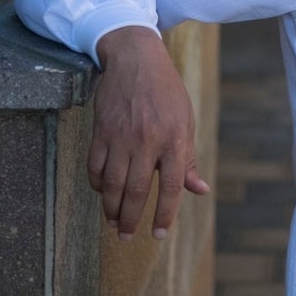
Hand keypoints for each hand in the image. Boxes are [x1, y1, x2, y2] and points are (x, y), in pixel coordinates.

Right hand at [87, 26, 210, 240]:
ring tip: (114, 222)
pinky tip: (102, 193)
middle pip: (137, 191)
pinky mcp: (101, 132)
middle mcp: (148, 141)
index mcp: (175, 139)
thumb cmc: (167, 93)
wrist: (136, 60)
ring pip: (112, 184)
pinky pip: (95, 167)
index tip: (158, 234)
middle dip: (131, 218)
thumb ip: (188, 159)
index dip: (165, 214)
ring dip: (111, 208)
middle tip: (127, 236)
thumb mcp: (185, 121)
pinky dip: (97, 185)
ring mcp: (122, 137)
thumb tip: (200, 190)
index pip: (172, 186)